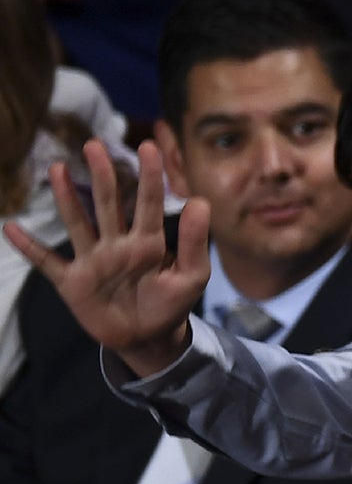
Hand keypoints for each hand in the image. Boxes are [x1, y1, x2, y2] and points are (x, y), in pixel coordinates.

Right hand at [0, 139, 209, 377]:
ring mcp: (93, 261)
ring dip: (67, 198)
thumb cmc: (172, 303)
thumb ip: (196, 242)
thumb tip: (201, 201)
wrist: (148, 338)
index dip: (150, 175)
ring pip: (78, 223)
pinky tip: (10, 228)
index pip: (149, 202)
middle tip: (94, 145)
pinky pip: (47, 262)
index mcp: (149, 242)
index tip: (148, 146)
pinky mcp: (73, 282)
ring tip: (58, 169)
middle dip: (102, 175)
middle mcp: (118, 244)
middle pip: (108, 204)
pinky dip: (30, 247)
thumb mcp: (192, 276)